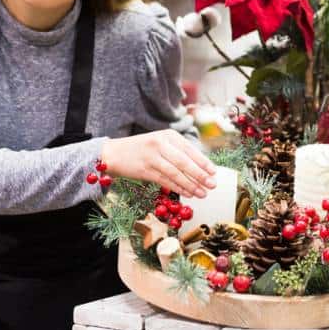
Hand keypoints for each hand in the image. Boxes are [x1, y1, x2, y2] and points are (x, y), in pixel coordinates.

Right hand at [101, 130, 215, 197]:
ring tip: (202, 193)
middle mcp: (160, 144)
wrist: (114, 153)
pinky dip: (177, 188)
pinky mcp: (144, 170)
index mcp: (168, 135)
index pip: (190, 150)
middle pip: (184, 162)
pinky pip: (165, 181)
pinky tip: (187, 194)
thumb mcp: (161, 143)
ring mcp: (152, 157)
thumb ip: (178, 152)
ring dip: (190, 185)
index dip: (203, 162)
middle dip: (200, 175)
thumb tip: (202, 168)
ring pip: (175, 173)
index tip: (214, 172)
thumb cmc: (143, 149)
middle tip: (212, 185)